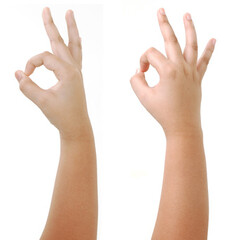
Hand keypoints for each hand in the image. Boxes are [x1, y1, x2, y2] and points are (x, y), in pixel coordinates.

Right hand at [14, 8, 89, 137]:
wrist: (76, 127)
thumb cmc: (61, 116)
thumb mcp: (42, 102)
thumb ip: (28, 87)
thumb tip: (18, 73)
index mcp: (68, 71)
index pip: (43, 57)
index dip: (31, 63)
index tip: (25, 75)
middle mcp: (73, 68)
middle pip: (60, 41)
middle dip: (51, 25)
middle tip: (46, 9)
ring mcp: (76, 71)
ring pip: (72, 44)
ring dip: (69, 29)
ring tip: (69, 13)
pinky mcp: (75, 76)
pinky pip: (75, 54)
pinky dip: (73, 43)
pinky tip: (74, 37)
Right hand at [130, 9, 214, 135]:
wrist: (183, 126)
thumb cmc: (162, 112)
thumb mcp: (143, 96)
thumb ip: (136, 80)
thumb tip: (140, 71)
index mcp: (168, 70)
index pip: (150, 54)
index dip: (142, 61)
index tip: (142, 73)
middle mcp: (181, 67)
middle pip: (171, 39)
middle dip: (165, 24)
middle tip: (161, 10)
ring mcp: (191, 71)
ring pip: (191, 45)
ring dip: (190, 28)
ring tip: (187, 15)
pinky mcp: (197, 77)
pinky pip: (204, 60)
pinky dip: (209, 49)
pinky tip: (214, 39)